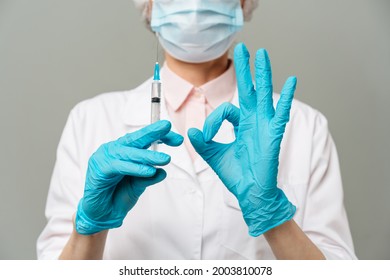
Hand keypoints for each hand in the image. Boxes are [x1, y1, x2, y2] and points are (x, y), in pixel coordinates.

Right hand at [76, 120, 182, 234]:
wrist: (101, 214)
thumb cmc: (117, 196)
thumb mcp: (138, 185)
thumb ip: (149, 177)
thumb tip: (163, 172)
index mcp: (124, 150)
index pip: (143, 139)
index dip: (160, 136)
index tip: (177, 139)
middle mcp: (114, 150)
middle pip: (135, 139)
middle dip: (152, 132)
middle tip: (167, 126)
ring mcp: (104, 158)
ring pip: (129, 153)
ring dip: (148, 156)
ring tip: (165, 159)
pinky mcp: (99, 169)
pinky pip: (119, 166)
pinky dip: (135, 168)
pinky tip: (148, 170)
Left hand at [188, 43, 296, 235]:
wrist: (249, 193)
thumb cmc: (237, 176)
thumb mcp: (214, 156)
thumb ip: (203, 143)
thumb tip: (190, 130)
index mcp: (241, 125)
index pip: (226, 110)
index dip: (211, 120)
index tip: (203, 135)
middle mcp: (253, 121)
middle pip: (249, 89)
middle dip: (245, 69)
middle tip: (242, 48)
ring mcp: (265, 126)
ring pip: (264, 94)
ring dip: (263, 74)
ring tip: (262, 54)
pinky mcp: (273, 134)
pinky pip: (281, 113)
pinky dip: (287, 97)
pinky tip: (291, 81)